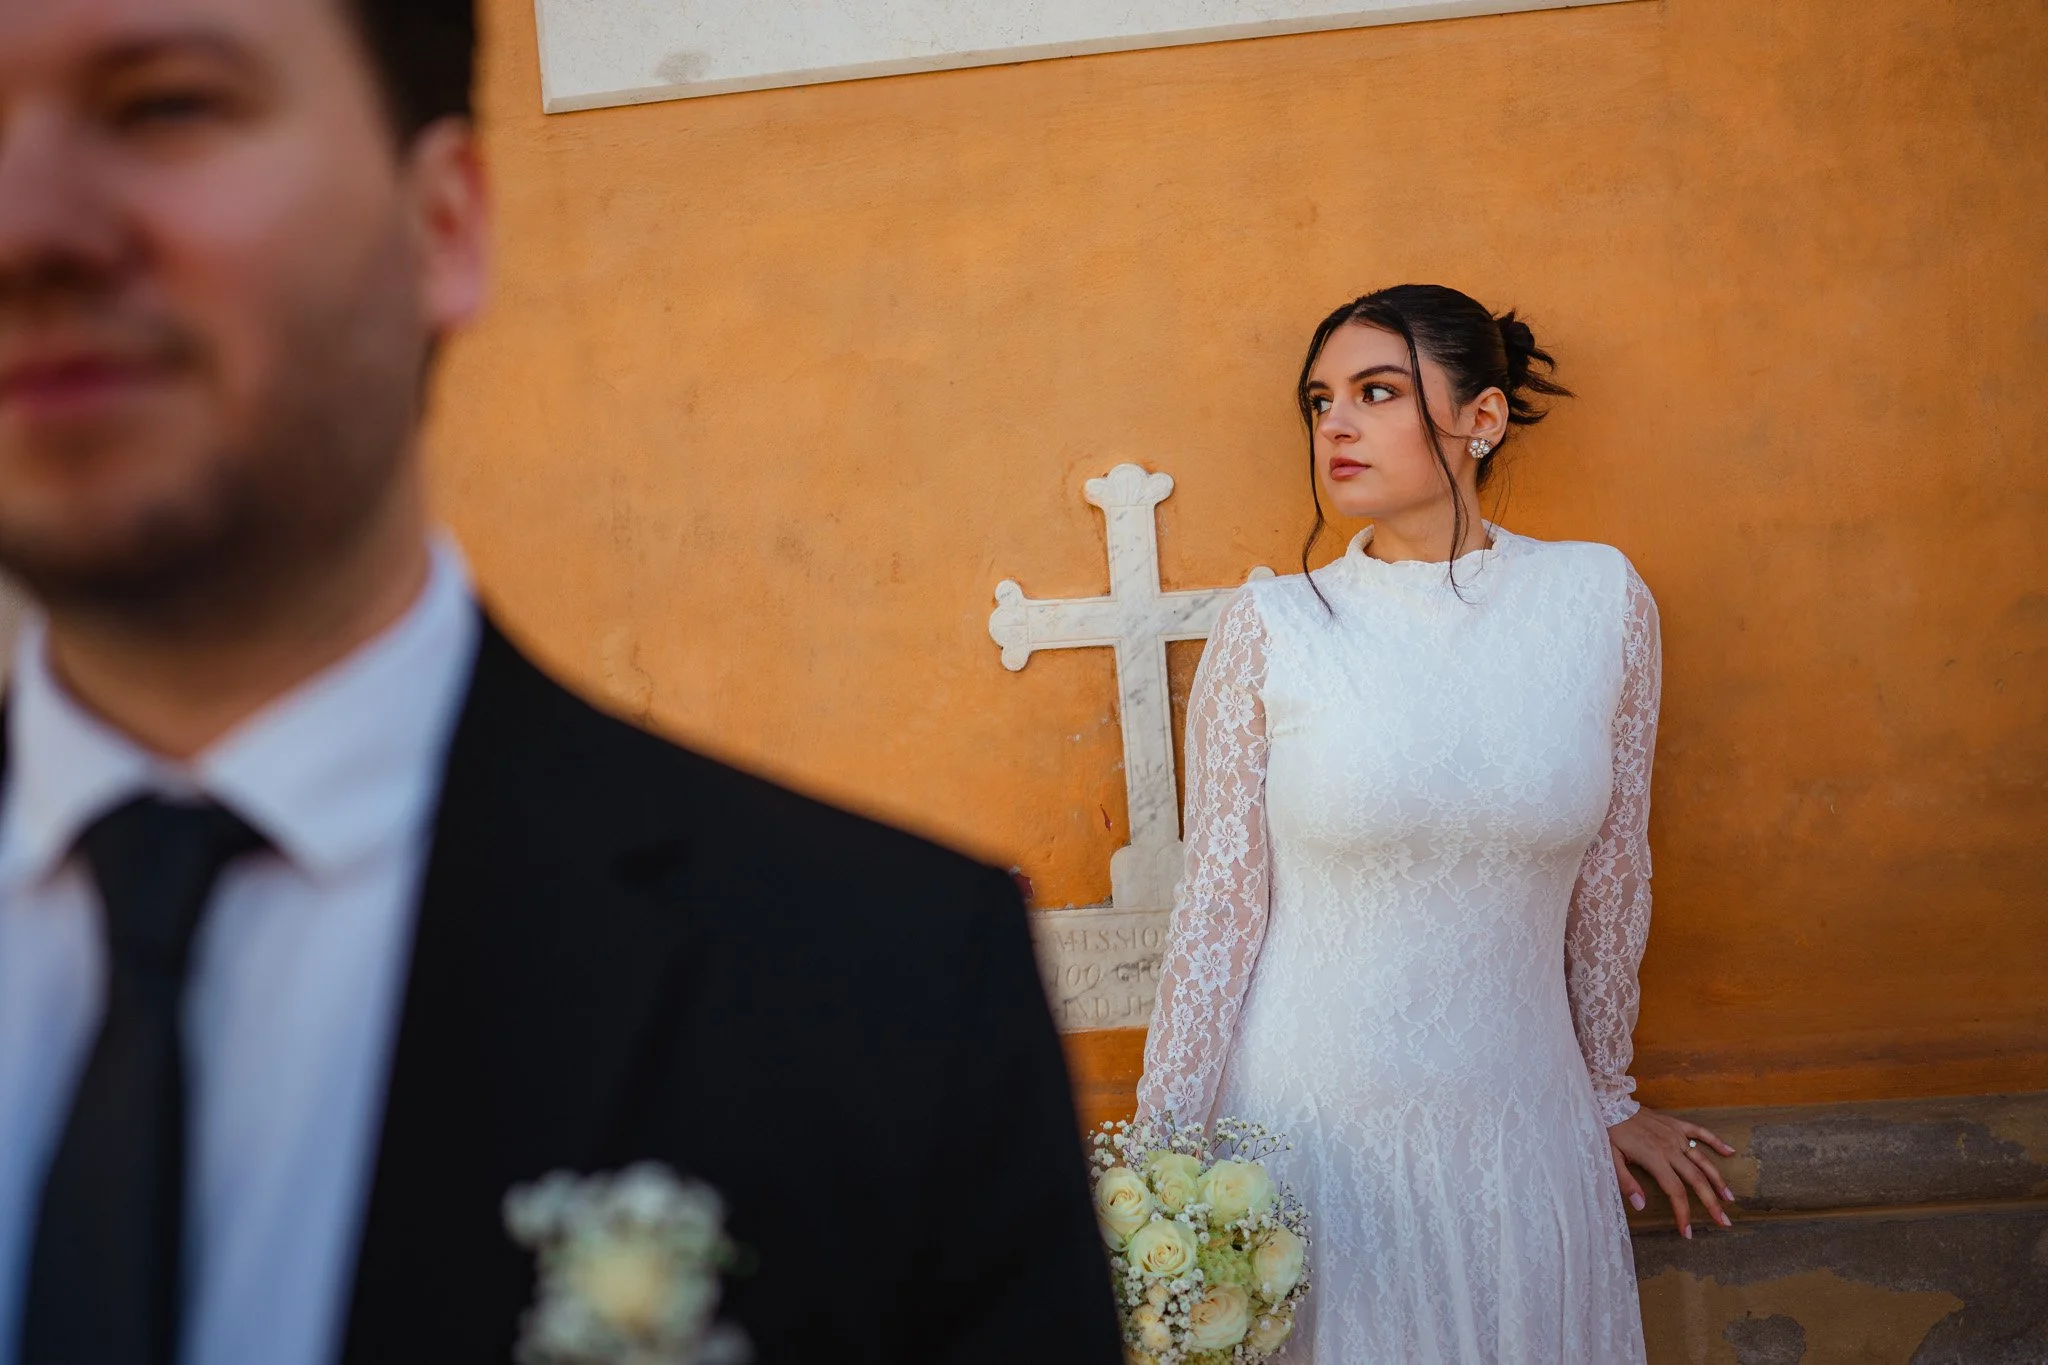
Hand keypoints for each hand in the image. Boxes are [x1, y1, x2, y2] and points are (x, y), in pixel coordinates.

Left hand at [1607, 1108, 1736, 1238]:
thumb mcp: (1610, 1158)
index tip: (1687, 1232)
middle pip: (1696, 1179)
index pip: (1675, 1191)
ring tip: (1729, 1198)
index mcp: (1655, 1159)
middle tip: (1723, 1222)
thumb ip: (1626, 1182)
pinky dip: (1716, 1141)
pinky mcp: (1676, 1124)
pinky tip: (1730, 1152)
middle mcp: (1670, 1148)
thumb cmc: (1609, 1132)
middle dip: (1711, 1202)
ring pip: (1703, 1160)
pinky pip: (1700, 1132)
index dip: (1683, 1213)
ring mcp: (1675, 1135)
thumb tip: (1641, 1206)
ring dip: (1718, 1179)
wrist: (1608, 1102)